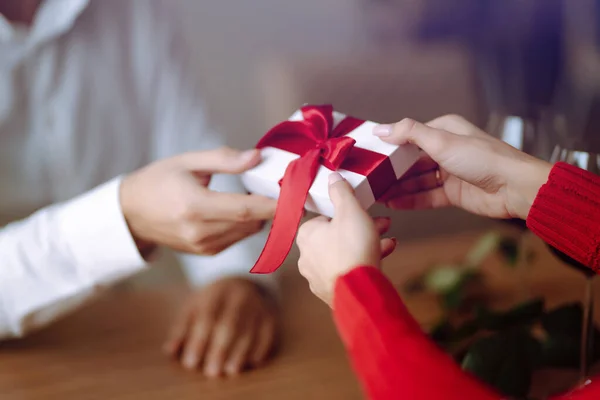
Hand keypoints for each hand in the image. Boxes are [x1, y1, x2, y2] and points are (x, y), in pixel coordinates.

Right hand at [120, 147, 275, 255]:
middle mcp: (200, 232)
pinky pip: (238, 237)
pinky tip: (244, 207)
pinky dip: (247, 223)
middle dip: (274, 207)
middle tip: (287, 188)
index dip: (276, 204)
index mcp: (194, 206)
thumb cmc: (158, 181)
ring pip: (249, 232)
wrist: (130, 213)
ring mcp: (203, 246)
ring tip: (267, 195)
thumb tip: (257, 157)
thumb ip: (224, 160)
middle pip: (253, 222)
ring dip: (262, 215)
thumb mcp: (187, 161)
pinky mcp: (207, 252)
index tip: (297, 194)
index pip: (246, 209)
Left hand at [164, 278, 277, 377]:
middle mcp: (239, 297)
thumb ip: (182, 327)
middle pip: (230, 324)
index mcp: (216, 292)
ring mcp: (257, 305)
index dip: (198, 341)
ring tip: (230, 370)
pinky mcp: (271, 315)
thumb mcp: (195, 305)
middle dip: (220, 350)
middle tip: (211, 372)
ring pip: (250, 330)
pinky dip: (260, 349)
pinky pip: (268, 333)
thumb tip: (169, 350)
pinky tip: (251, 363)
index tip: (190, 363)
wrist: (247, 281)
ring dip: (241, 353)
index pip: (206, 317)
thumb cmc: (214, 300)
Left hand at [296, 173, 396, 305]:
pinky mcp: (332, 292)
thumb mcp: (350, 211)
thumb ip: (341, 192)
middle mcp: (307, 257)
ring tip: (388, 240)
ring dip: (367, 244)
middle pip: (337, 235)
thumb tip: (333, 178)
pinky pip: (349, 271)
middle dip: (362, 227)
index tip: (363, 210)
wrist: (358, 292)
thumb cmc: (352, 249)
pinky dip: (364, 262)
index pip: (325, 217)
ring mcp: (318, 277)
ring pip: (345, 253)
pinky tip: (383, 256)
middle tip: (381, 224)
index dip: (348, 211)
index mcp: (306, 235)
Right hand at [373, 115, 552, 219]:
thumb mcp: (442, 140)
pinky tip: (393, 203)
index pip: (409, 137)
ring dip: (398, 187)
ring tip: (375, 194)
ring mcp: (449, 173)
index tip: (368, 155)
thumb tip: (381, 130)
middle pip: (411, 161)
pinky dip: (410, 200)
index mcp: (444, 130)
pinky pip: (427, 196)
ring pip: (417, 180)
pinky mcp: (453, 194)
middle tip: (368, 179)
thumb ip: (409, 134)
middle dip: (390, 170)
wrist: (516, 188)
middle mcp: (445, 150)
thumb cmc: (484, 158)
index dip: (389, 146)